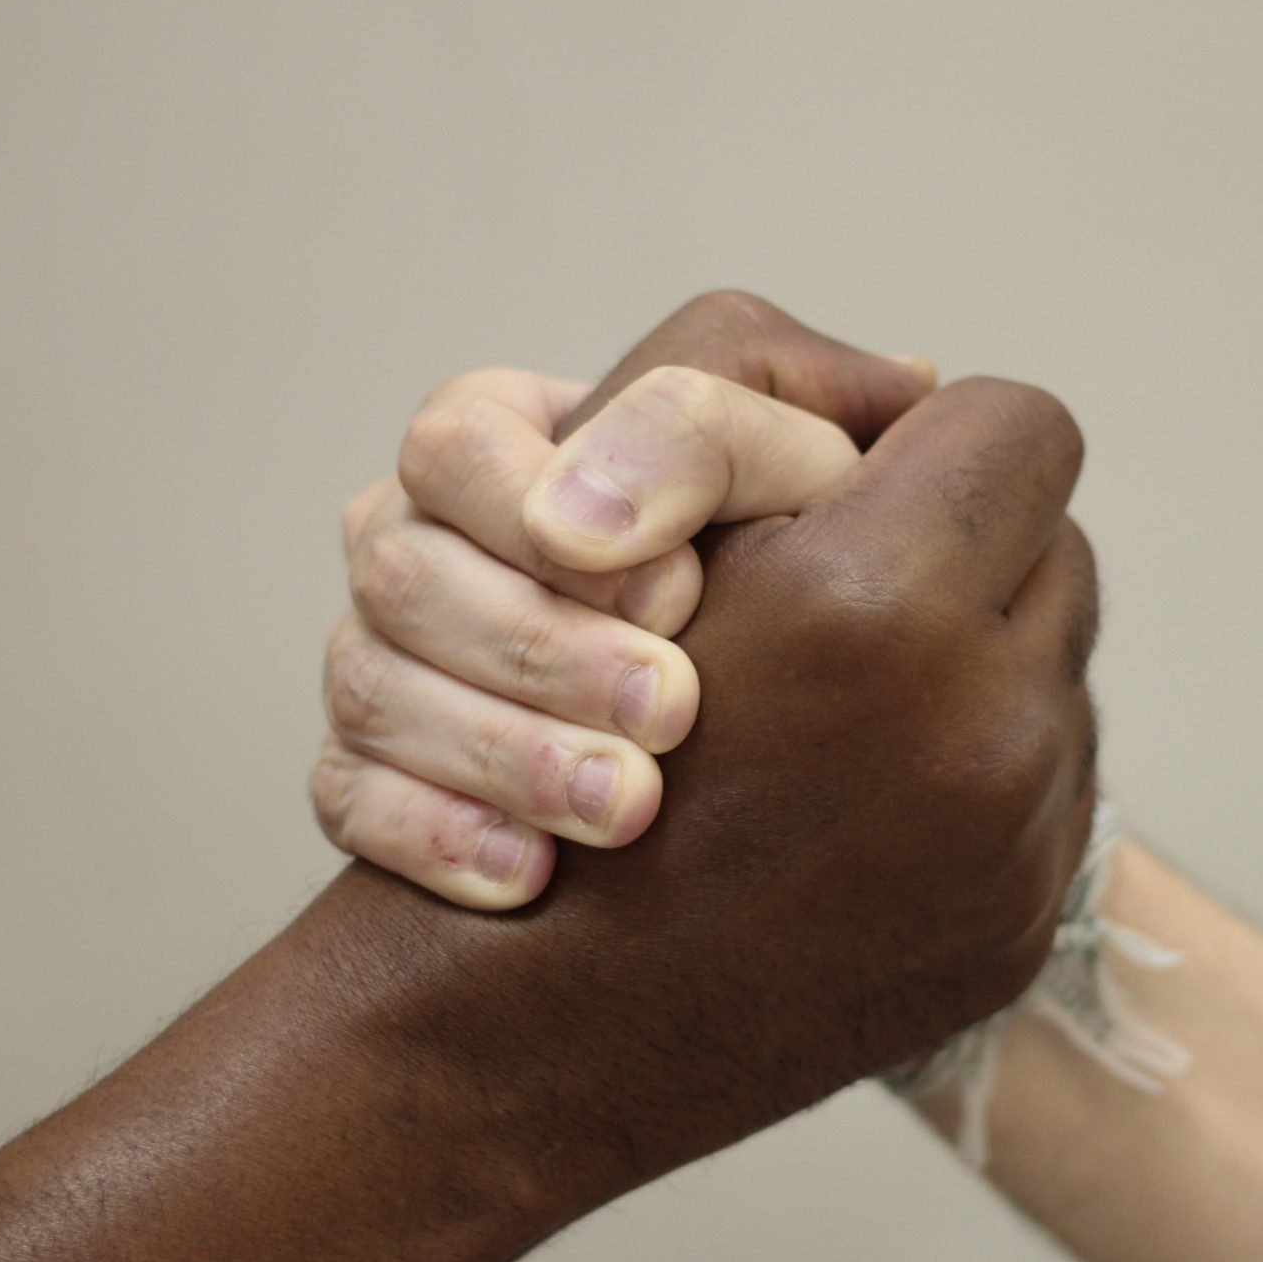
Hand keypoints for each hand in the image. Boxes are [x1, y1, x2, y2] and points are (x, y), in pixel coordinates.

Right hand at [314, 300, 936, 908]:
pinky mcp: (366, 781)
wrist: (736, 813)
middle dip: (544, 647)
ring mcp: (381, 664)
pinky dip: (436, 835)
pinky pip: (346, 801)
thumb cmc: (774, 599)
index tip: (682, 586)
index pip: (458, 441)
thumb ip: (826, 421)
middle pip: (402, 569)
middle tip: (676, 712)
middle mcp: (418, 544)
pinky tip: (536, 876)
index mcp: (502, 448)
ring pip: (368, 686)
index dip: (552, 512)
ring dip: (505, 750)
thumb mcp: (801, 486)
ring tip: (633, 809)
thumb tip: (916, 385)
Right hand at [324, 292, 1102, 1187]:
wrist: (538, 1031)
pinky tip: (861, 798)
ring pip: (1055, 675)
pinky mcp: (1021, 933)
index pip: (1015, 426)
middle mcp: (985, 730)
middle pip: (1054, 552)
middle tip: (860, 586)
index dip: (933, 435)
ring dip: (970, 666)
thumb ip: (770, 433)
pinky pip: (1047, 793)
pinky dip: (967, 776)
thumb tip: (926, 392)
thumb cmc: (536, 758)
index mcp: (881, 602)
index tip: (868, 475)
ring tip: (851, 699)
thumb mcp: (624, 543)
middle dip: (961, 553)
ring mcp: (1020, 848)